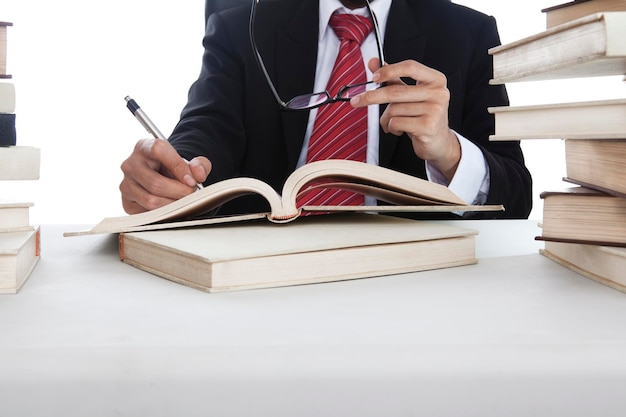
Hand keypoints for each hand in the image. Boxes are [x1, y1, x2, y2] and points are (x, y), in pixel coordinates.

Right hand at [119, 138, 211, 213]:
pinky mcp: (127, 202)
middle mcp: (130, 164)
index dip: (178, 167)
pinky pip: (146, 213)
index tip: (193, 181)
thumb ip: (198, 165)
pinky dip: (163, 214)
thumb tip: (198, 176)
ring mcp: (126, 184)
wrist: (160, 178)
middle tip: (191, 194)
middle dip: (179, 192)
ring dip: (172, 204)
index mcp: (144, 147)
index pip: (159, 151)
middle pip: (155, 182)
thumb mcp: (189, 162)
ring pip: (151, 200)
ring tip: (184, 202)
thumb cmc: (173, 169)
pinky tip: (173, 209)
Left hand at [351, 58, 460, 180]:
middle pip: (396, 91)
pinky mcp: (428, 126)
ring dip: (386, 118)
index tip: (373, 77)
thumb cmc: (422, 115)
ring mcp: (435, 110)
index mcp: (436, 79)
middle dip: (371, 97)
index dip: (389, 71)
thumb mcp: (410, 94)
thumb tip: (373, 62)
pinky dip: (391, 128)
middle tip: (355, 101)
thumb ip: (393, 77)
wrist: (438, 141)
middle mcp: (438, 93)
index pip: (410, 67)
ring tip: (393, 123)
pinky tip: (400, 130)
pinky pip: (396, 123)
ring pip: (393, 110)